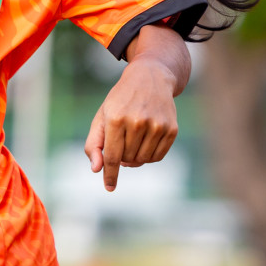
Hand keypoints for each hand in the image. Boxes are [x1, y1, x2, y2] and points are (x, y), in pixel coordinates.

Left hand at [84, 26, 187, 190]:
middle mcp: (138, 122)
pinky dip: (149, 155)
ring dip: (135, 157)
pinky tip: (145, 140)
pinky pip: (157, 157)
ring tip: (132, 139)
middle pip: (127, 159)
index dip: (110, 174)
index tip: (109, 187)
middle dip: (121, 156)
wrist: (150, 77)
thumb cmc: (121, 100)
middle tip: (121, 140)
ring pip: (142, 160)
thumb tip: (97, 169)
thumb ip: (94, 144)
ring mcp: (157, 125)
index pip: (112, 156)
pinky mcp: (171, 129)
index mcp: (116, 118)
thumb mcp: (102, 116)